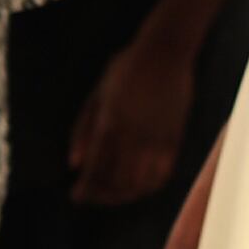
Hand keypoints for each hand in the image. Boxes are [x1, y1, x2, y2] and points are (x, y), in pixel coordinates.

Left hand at [71, 31, 198, 208]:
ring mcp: (157, 139)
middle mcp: (134, 136)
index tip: (76, 196)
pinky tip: (139, 186)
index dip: (85, 189)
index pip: (95, 170)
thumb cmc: (126, 68)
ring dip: (124, 195)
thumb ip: (83, 129)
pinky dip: (149, 187)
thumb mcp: (96, 94)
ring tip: (113, 195)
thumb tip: (73, 164)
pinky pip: (163, 173)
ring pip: (140, 183)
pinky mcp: (174, 138)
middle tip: (92, 197)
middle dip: (102, 196)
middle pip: (117, 182)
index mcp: (111, 124)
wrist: (166, 51)